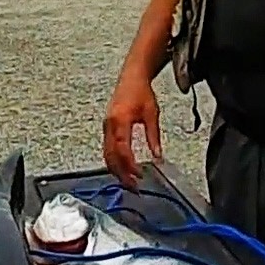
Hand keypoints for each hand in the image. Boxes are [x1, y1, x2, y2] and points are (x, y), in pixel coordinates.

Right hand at [102, 74, 162, 189]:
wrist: (132, 77)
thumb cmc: (141, 92)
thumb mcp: (152, 114)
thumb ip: (154, 136)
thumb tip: (158, 156)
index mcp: (120, 120)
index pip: (122, 149)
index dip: (129, 165)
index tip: (139, 176)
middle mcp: (109, 125)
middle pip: (111, 156)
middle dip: (121, 174)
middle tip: (134, 187)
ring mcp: (106, 127)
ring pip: (107, 155)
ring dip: (117, 170)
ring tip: (129, 182)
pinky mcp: (106, 128)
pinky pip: (107, 149)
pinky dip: (114, 161)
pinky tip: (123, 169)